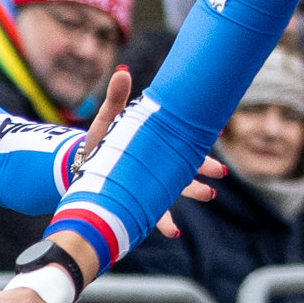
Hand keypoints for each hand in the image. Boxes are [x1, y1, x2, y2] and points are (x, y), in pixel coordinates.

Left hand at [71, 70, 221, 241]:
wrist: (82, 168)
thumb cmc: (101, 142)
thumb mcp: (109, 120)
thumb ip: (117, 99)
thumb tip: (123, 71)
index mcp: (157, 146)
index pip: (183, 142)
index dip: (199, 139)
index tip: (217, 131)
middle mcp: (160, 167)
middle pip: (188, 167)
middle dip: (205, 168)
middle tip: (221, 171)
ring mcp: (153, 187)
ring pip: (179, 191)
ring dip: (194, 192)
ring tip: (209, 194)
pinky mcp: (141, 203)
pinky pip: (157, 216)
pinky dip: (166, 223)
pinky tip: (175, 231)